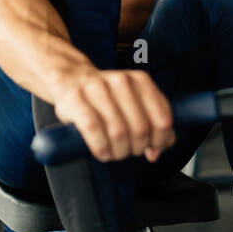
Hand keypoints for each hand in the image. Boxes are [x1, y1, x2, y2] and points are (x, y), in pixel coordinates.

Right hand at [50, 68, 173, 162]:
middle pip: (140, 129)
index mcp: (140, 80)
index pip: (162, 119)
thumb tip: (156, 151)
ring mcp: (97, 88)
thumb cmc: (105, 98)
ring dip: (118, 152)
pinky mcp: (76, 99)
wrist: (69, 79)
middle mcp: (120, 81)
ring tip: (113, 152)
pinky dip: (101, 148)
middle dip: (136, 149)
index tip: (151, 147)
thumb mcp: (134, 104)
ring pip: (118, 133)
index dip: (159, 141)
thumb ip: (153, 125)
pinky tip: (102, 152)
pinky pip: (93, 130)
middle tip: (128, 150)